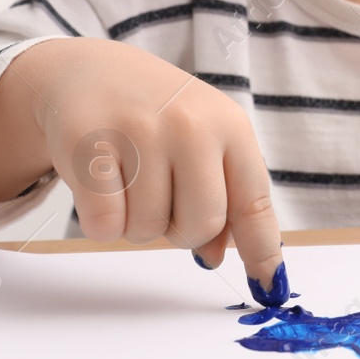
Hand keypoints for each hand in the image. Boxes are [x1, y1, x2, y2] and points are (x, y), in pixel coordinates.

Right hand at [0, 38, 286, 302]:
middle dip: (180, 230)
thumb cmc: (157, 114)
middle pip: (200, 225)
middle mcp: (189, 124)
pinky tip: (101, 184)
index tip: (270, 287)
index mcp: (229, 125)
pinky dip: (102, 221)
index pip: (253, 202)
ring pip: (148, 231)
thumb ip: (222, 196)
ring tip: (129, 179)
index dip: (262, 251)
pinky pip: (105, 226)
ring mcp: (138, 131)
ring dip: (137, 223)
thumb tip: (216, 257)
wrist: (89, 71)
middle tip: (163, 199)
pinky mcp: (88, 145)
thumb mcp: (203, 141)